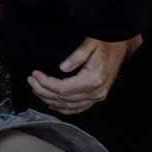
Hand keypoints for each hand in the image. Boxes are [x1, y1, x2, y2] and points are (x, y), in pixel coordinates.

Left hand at [27, 35, 142, 114]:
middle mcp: (96, 92)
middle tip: (30, 81)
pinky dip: (64, 108)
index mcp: (93, 79)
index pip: (63, 88)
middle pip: (63, 98)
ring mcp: (98, 97)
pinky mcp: (98, 97)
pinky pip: (79, 108)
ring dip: (50, 100)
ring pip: (69, 105)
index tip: (34, 74)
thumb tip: (62, 67)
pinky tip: (52, 104)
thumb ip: (77, 56)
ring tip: (36, 90)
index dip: (46, 83)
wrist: (121, 46)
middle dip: (43, 91)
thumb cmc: (105, 42)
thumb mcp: (91, 43)